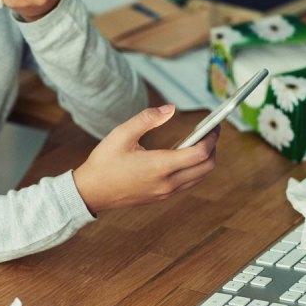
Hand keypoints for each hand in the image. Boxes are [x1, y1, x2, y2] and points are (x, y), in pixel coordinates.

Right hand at [72, 105, 218, 214]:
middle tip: (211, 132)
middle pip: (206, 167)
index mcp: (159, 167)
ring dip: (205, 159)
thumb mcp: (122, 134)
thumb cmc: (104, 162)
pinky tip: (184, 154)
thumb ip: (147, 118)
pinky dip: (193, 168)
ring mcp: (165, 192)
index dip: (211, 138)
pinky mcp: (161, 196)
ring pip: (199, 177)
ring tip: (200, 140)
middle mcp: (167, 183)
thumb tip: (170, 109)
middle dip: (213, 148)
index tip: (214, 125)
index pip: (200, 154)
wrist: (90, 193)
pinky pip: (187, 183)